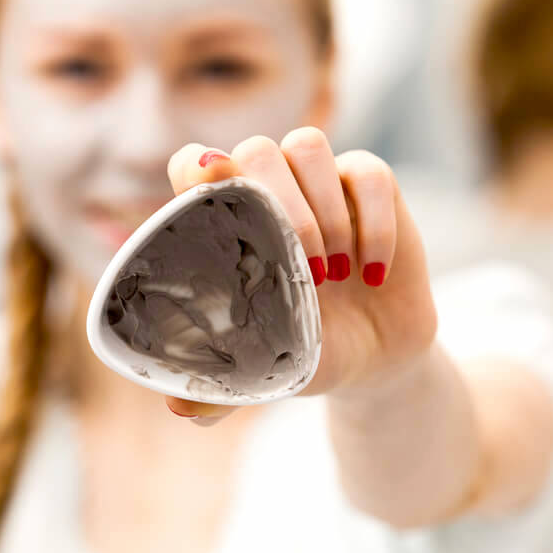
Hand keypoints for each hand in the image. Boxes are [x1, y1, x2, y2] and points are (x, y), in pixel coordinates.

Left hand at [163, 130, 436, 423]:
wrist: (372, 361)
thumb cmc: (302, 354)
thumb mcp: (262, 375)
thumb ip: (220, 391)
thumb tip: (178, 408)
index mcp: (226, 226)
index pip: (193, 166)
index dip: (197, 167)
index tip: (211, 183)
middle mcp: (268, 193)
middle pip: (255, 149)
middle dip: (279, 204)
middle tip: (305, 273)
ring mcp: (319, 183)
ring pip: (307, 144)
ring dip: (323, 209)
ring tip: (335, 275)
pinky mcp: (371, 186)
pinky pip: (369, 173)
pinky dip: (374, 222)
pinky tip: (372, 271)